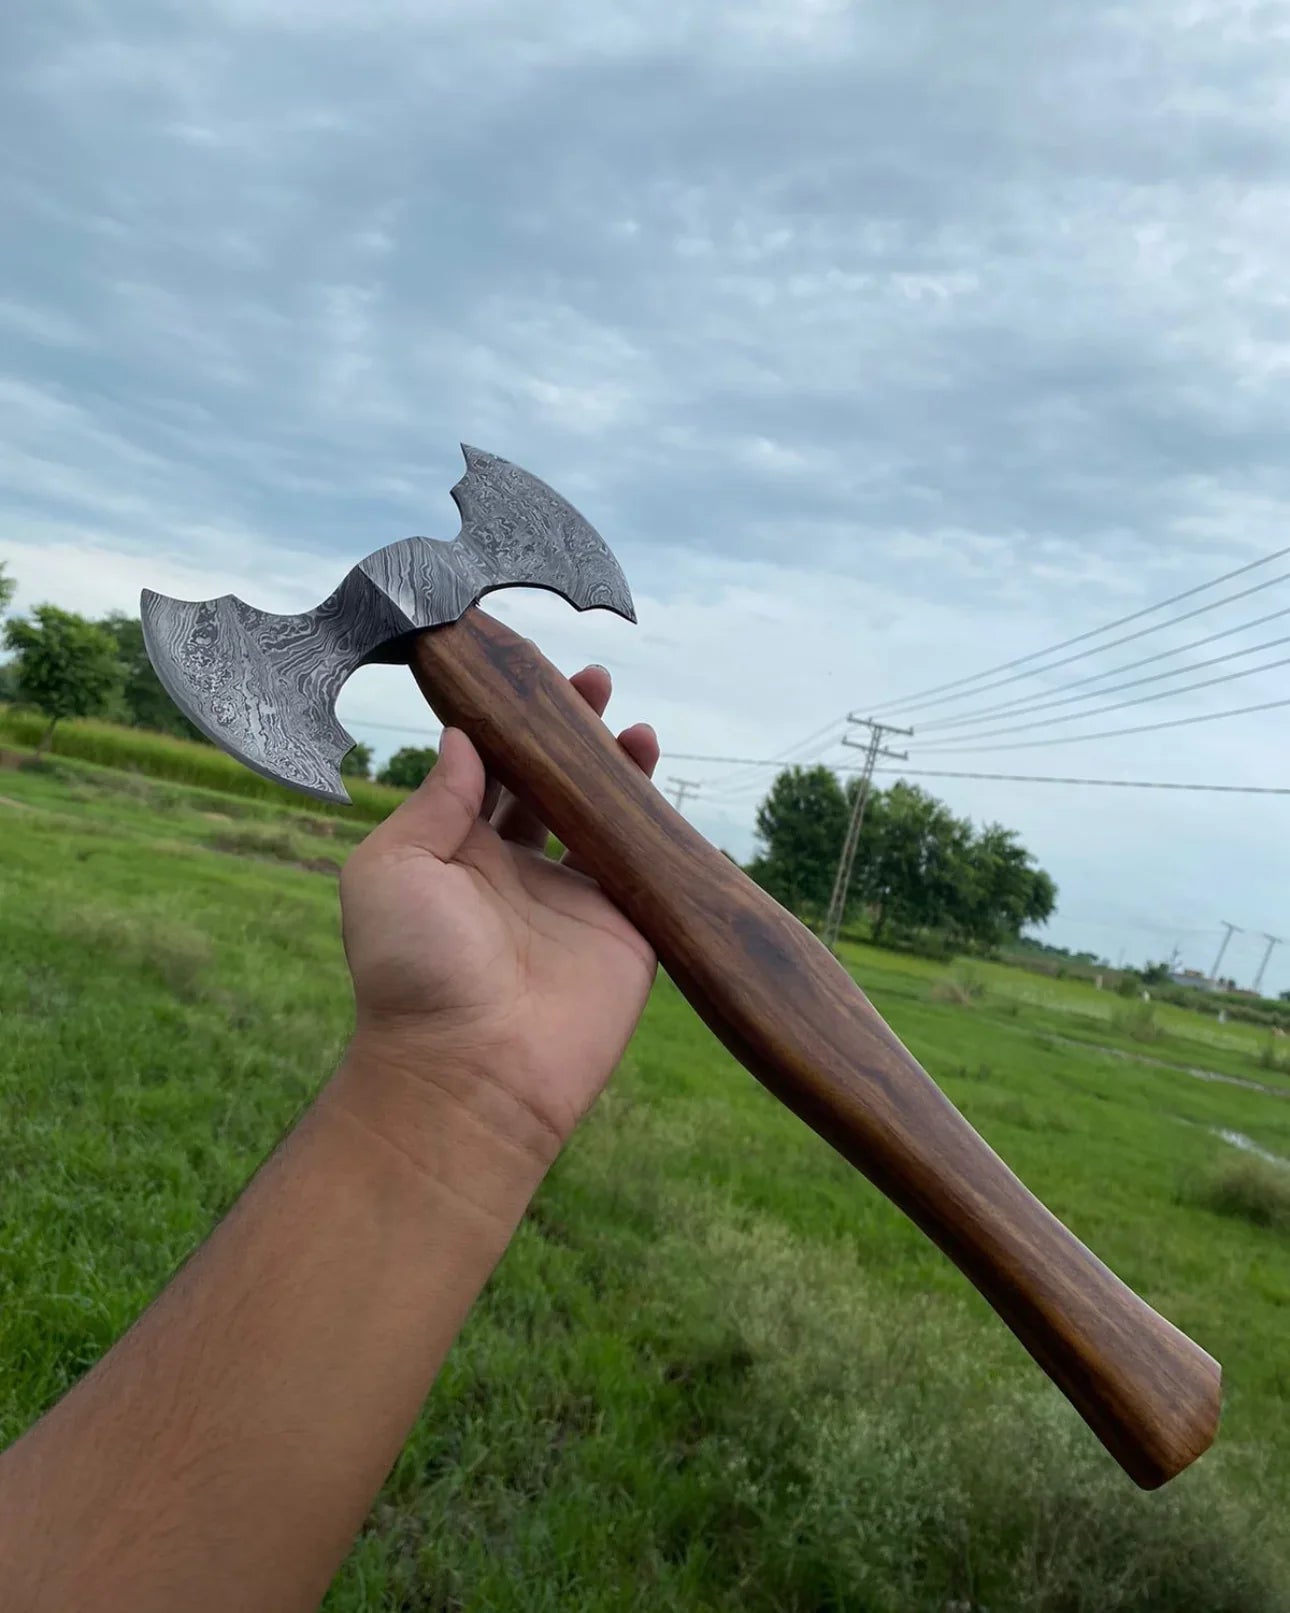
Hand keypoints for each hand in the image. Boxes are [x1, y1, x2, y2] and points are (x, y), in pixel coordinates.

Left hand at [338, 667, 658, 1159]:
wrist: (469, 1070)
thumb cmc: (411, 971)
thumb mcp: (391, 869)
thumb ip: (433, 802)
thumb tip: (463, 738)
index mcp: (456, 855)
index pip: (491, 774)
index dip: (511, 726)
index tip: (526, 677)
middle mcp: (516, 873)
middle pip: (551, 786)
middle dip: (570, 734)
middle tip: (590, 682)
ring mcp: (573, 902)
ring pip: (602, 818)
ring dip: (616, 767)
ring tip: (632, 723)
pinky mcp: (624, 931)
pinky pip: (645, 864)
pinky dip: (655, 820)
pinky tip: (657, 773)